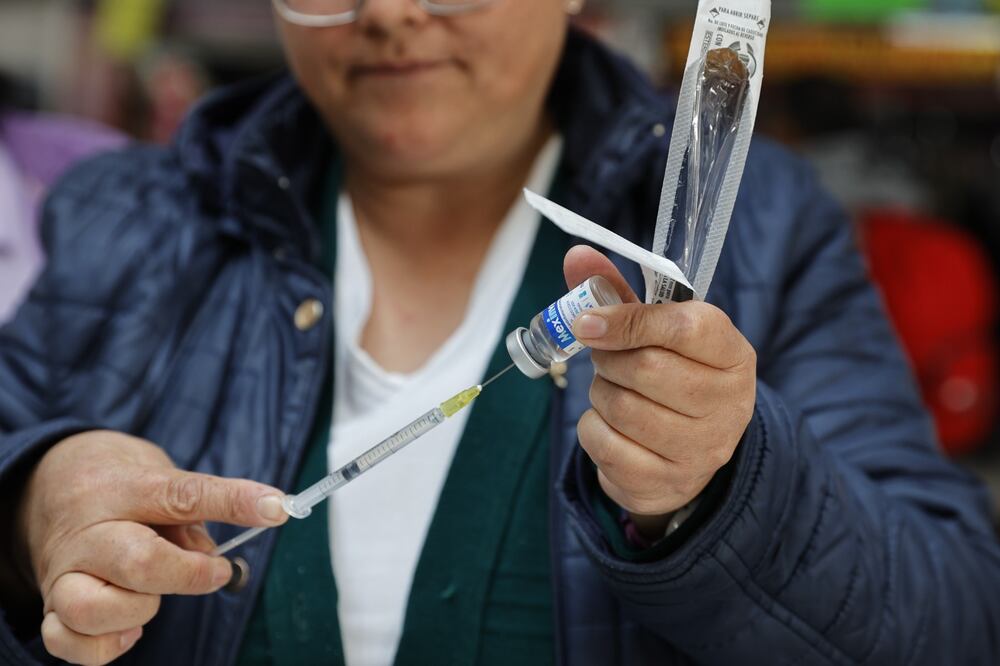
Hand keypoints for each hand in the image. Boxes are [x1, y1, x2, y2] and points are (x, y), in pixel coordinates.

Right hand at [14, 430, 287, 665]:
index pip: (185, 494)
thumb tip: (213, 559)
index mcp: (127, 489)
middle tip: (215, 571)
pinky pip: (67, 642)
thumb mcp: (161, 478)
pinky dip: (104, 645)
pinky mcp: (52, 604)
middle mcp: (91, 532)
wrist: (49, 482)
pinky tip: (129, 624)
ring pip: (92, 609)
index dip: (236, 502)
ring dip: (138, 610)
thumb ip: (191, 515)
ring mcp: (66, 571)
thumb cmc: (123, 486)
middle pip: (140, 562)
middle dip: (189, 575)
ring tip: (153, 596)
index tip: (278, 509)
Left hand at [563, 246, 755, 537]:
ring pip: (621, 407)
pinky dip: (593, 429)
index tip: (588, 321)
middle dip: (608, 358)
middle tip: (605, 357)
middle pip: (646, 369)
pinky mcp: (669, 483)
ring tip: (614, 390)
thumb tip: (576, 255)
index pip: (684, 327)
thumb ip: (617, 292)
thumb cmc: (669, 374)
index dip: (628, 320)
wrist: (687, 451)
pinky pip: (605, 446)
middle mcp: (728, 404)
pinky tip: (610, 426)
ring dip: (600, 393)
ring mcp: (702, 450)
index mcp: (732, 354)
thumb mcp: (654, 330)